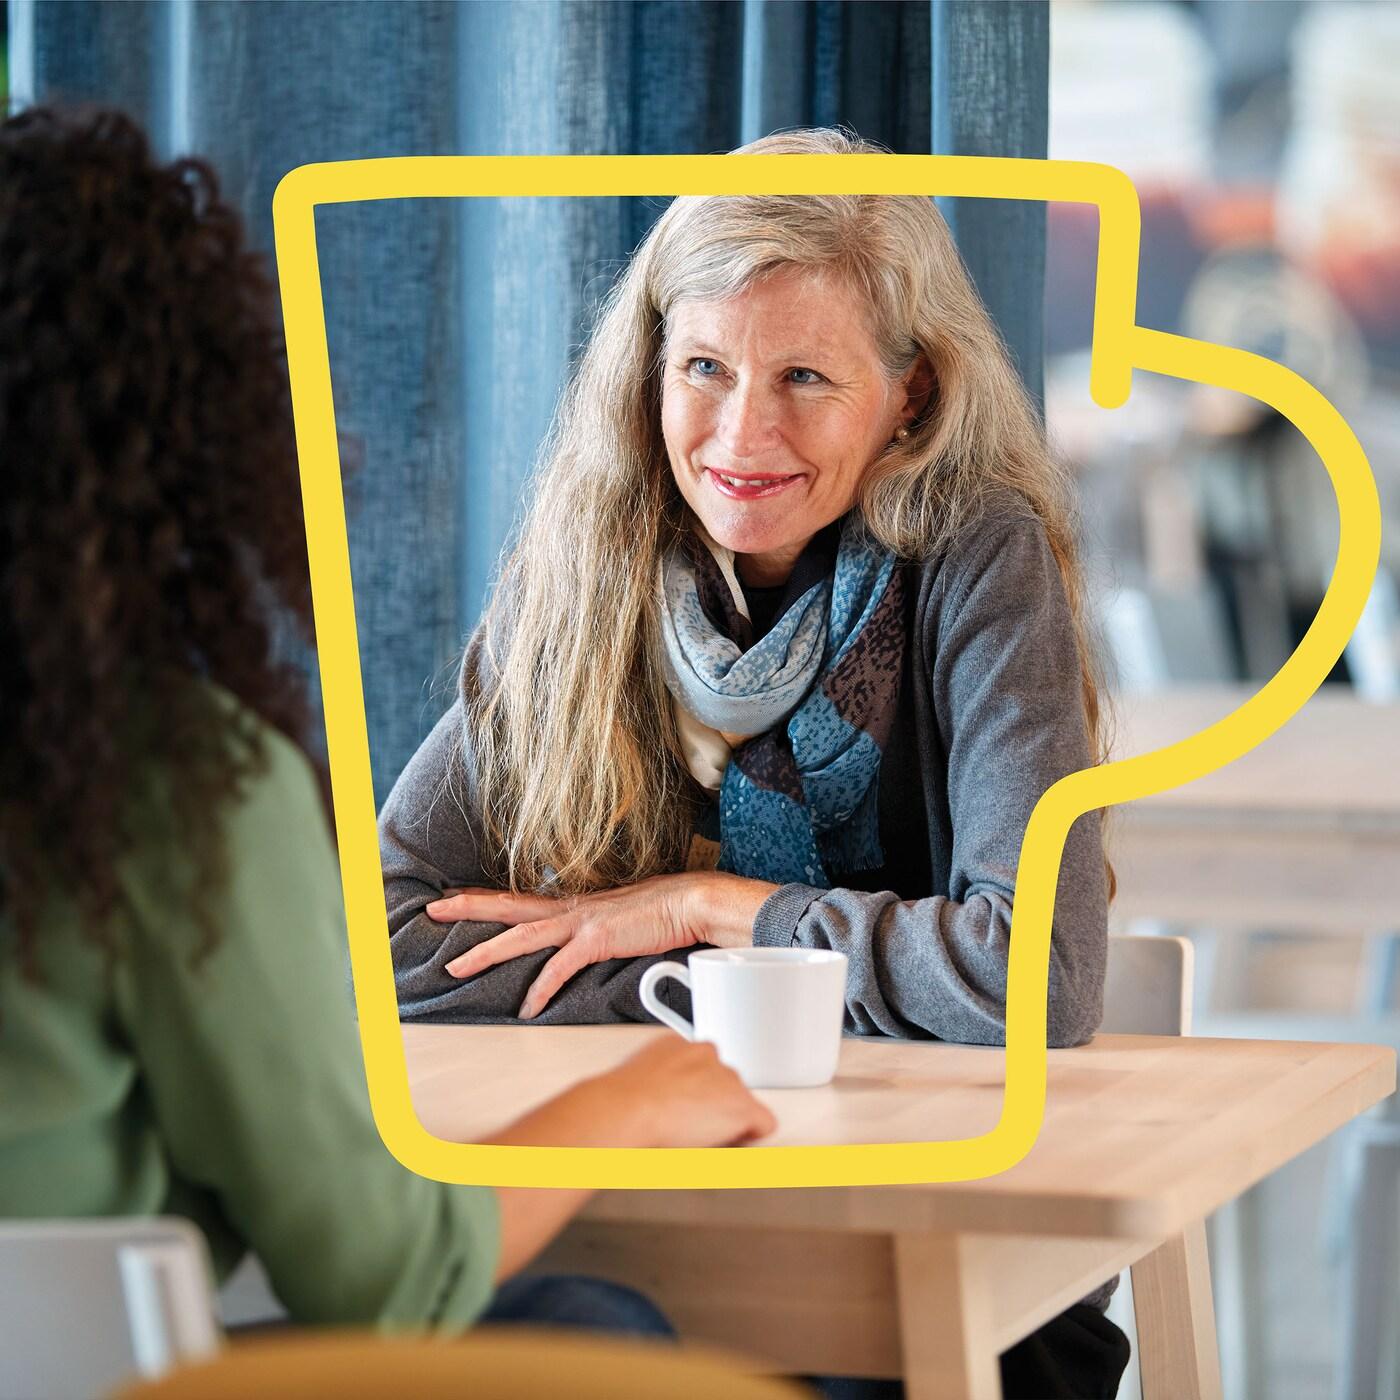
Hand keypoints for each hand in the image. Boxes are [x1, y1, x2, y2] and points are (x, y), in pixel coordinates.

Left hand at [427, 871, 775, 1017]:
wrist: (691, 903)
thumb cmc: (662, 911)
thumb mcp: (620, 916)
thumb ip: (597, 926)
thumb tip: (588, 935)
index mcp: (575, 904)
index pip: (521, 899)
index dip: (487, 898)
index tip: (456, 896)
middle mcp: (571, 909)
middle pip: (508, 907)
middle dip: (468, 907)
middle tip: (433, 909)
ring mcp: (581, 923)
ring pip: (520, 935)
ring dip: (485, 951)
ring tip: (456, 964)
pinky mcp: (596, 941)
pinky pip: (558, 969)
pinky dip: (539, 989)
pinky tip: (525, 1009)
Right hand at [579, 1033, 776, 1146]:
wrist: (628, 1110)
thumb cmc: (621, 1102)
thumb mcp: (636, 1076)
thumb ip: (657, 1080)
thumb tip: (658, 1098)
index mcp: (678, 1044)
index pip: (701, 1066)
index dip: (695, 1093)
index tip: (684, 1107)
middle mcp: (707, 1054)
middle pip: (722, 1083)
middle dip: (711, 1104)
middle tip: (689, 1126)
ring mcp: (727, 1079)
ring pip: (739, 1102)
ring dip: (725, 1118)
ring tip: (698, 1137)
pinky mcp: (742, 1106)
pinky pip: (762, 1122)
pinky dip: (751, 1134)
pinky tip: (731, 1143)